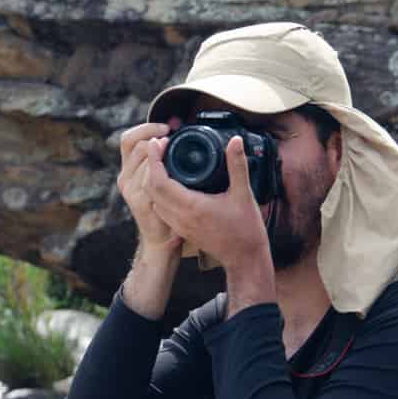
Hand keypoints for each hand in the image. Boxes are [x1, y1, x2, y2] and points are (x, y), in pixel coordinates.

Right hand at [117, 122, 183, 254]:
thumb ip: (162, 155)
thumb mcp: (161, 175)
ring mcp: (129, 189)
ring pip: (143, 160)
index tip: (167, 126)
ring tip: (173, 151)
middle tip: (172, 136)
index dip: (146, 128)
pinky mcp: (138, 201)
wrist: (161, 237)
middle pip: (134, 145)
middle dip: (154, 136)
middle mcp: (125, 177)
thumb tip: (176, 126)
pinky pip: (150, 178)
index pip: (128, 138)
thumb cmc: (166, 204)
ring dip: (159, 153)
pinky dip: (161, 170)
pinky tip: (173, 171)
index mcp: (129, 168)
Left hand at [144, 136, 270, 272]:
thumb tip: (235, 141)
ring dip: (153, 181)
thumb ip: (238, 165)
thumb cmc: (246, 229)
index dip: (154, 160)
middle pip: (152, 189)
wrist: (244, 257)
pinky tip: (170, 184)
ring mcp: (180, 225)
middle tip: (160, 148)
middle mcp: (181, 217)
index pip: (160, 181)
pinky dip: (159, 194)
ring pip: (154, 200)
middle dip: (152, 166)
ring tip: (163, 162)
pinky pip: (161, 209)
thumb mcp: (243, 194)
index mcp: (192, 207)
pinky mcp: (182, 230)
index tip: (156, 143)